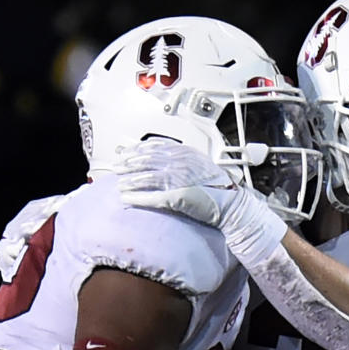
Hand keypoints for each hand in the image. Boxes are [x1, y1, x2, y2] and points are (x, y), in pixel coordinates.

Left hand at [115, 142, 242, 226]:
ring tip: (119, 184)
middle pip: (146, 159)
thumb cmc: (217, 187)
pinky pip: (151, 196)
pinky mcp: (176, 196)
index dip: (136, 148)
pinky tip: (127, 198)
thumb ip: (181, 158)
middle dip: (128, 163)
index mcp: (185, 152)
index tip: (125, 151)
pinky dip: (137, 197)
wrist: (232, 203)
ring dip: (129, 181)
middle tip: (116, 167)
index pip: (154, 146)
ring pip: (146, 177)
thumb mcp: (198, 164)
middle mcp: (180, 162)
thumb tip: (164, 157)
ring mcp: (178, 179)